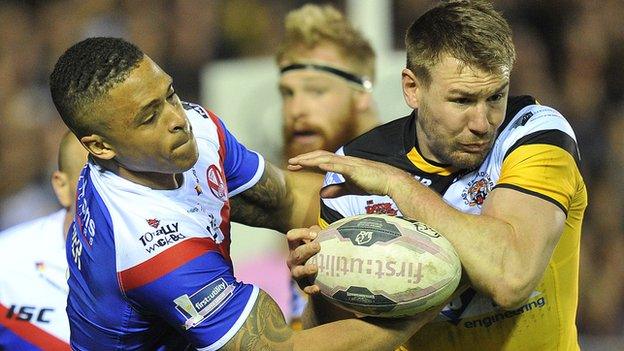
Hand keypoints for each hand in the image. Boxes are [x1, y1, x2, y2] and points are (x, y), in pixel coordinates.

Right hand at [286, 226, 320, 294]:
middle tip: (318, 246)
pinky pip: (305, 288)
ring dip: (305, 270)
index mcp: (295, 246)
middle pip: (297, 253)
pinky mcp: (302, 285)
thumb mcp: (318, 240)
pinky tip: (318, 288)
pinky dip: (310, 289)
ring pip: (297, 272)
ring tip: (315, 268)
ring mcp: (296, 272)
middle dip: (307, 249)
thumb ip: (321, 233)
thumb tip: (331, 229)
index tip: (315, 234)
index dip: (301, 233)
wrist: (316, 271)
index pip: (292, 236)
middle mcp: (293, 259)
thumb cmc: (318, 250)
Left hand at [288, 150, 407, 197]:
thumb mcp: (350, 188)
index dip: (307, 162)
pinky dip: (328, 165)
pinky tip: (318, 165)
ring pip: (326, 159)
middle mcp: (344, 161)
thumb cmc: (372, 183)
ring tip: (298, 162)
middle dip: (304, 159)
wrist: (390, 181)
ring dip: (311, 160)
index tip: (294, 165)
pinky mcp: (355, 169)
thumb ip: (336, 189)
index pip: (321, 160)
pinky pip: (339, 166)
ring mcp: (349, 164)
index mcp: (342, 164)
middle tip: (290, 163)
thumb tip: (321, 193)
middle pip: (320, 157)